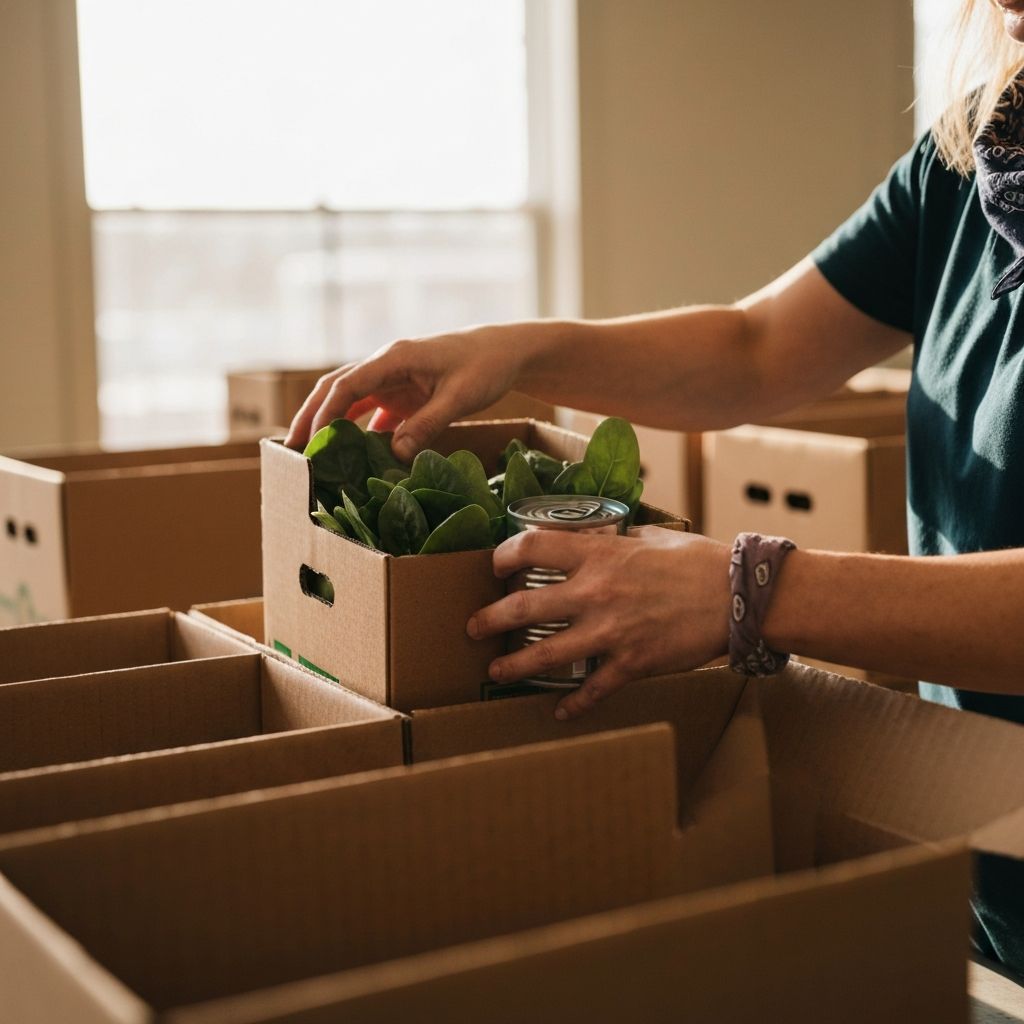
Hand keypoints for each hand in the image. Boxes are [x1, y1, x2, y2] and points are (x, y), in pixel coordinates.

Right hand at [283, 326, 524, 455]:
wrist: (505, 352)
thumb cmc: (485, 367)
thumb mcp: (459, 397)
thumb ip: (427, 424)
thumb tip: (395, 454)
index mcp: (394, 358)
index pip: (347, 384)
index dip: (325, 413)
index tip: (312, 442)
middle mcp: (386, 366)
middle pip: (336, 389)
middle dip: (311, 417)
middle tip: (290, 450)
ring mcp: (392, 379)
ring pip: (349, 400)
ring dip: (330, 425)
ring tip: (312, 457)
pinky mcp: (402, 393)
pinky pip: (372, 413)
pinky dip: (359, 433)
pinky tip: (353, 459)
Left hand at [467, 527, 731, 719]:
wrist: (738, 596)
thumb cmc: (698, 562)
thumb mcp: (650, 539)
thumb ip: (615, 544)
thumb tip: (596, 542)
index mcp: (599, 556)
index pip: (532, 547)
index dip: (504, 555)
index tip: (495, 564)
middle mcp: (595, 593)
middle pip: (524, 607)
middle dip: (490, 619)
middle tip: (473, 626)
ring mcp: (610, 632)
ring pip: (546, 654)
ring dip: (515, 665)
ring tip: (497, 670)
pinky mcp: (630, 664)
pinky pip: (592, 689)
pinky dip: (573, 704)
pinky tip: (560, 711)